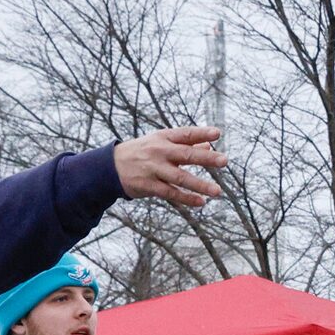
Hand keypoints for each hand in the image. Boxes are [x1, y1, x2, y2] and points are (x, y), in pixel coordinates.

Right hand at [113, 125, 227, 207]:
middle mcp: (159, 152)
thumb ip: (185, 143)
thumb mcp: (160, 141)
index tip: (218, 133)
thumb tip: (210, 144)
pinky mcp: (149, 185)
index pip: (185, 134)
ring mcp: (154, 169)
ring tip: (217, 192)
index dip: (202, 133)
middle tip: (224, 161)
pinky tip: (201, 202)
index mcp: (163, 138)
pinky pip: (170, 193)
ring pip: (180, 177)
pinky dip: (186, 198)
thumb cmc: (143, 152)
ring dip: (200, 185)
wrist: (110, 166)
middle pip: (186, 154)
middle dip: (206, 158)